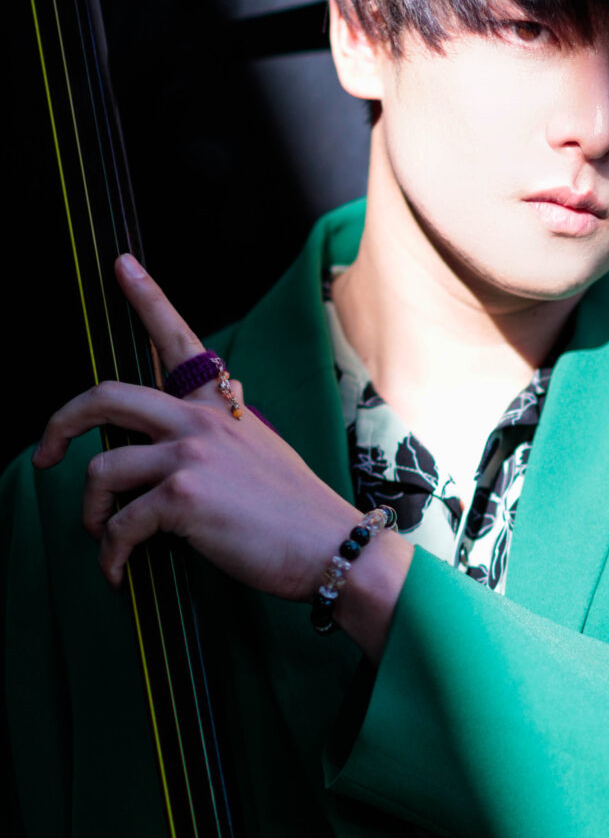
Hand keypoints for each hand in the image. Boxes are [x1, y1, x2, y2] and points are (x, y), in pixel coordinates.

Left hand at [32, 254, 360, 601]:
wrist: (332, 547)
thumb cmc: (299, 514)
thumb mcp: (264, 452)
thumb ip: (224, 434)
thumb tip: (198, 428)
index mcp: (221, 407)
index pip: (181, 340)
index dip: (147, 297)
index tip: (121, 264)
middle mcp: (201, 421)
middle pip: (107, 397)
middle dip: (60, 425)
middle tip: (47, 455)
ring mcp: (191, 455)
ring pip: (102, 468)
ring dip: (91, 511)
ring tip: (103, 535)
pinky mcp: (183, 497)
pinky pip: (120, 524)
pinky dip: (111, 554)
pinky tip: (118, 573)